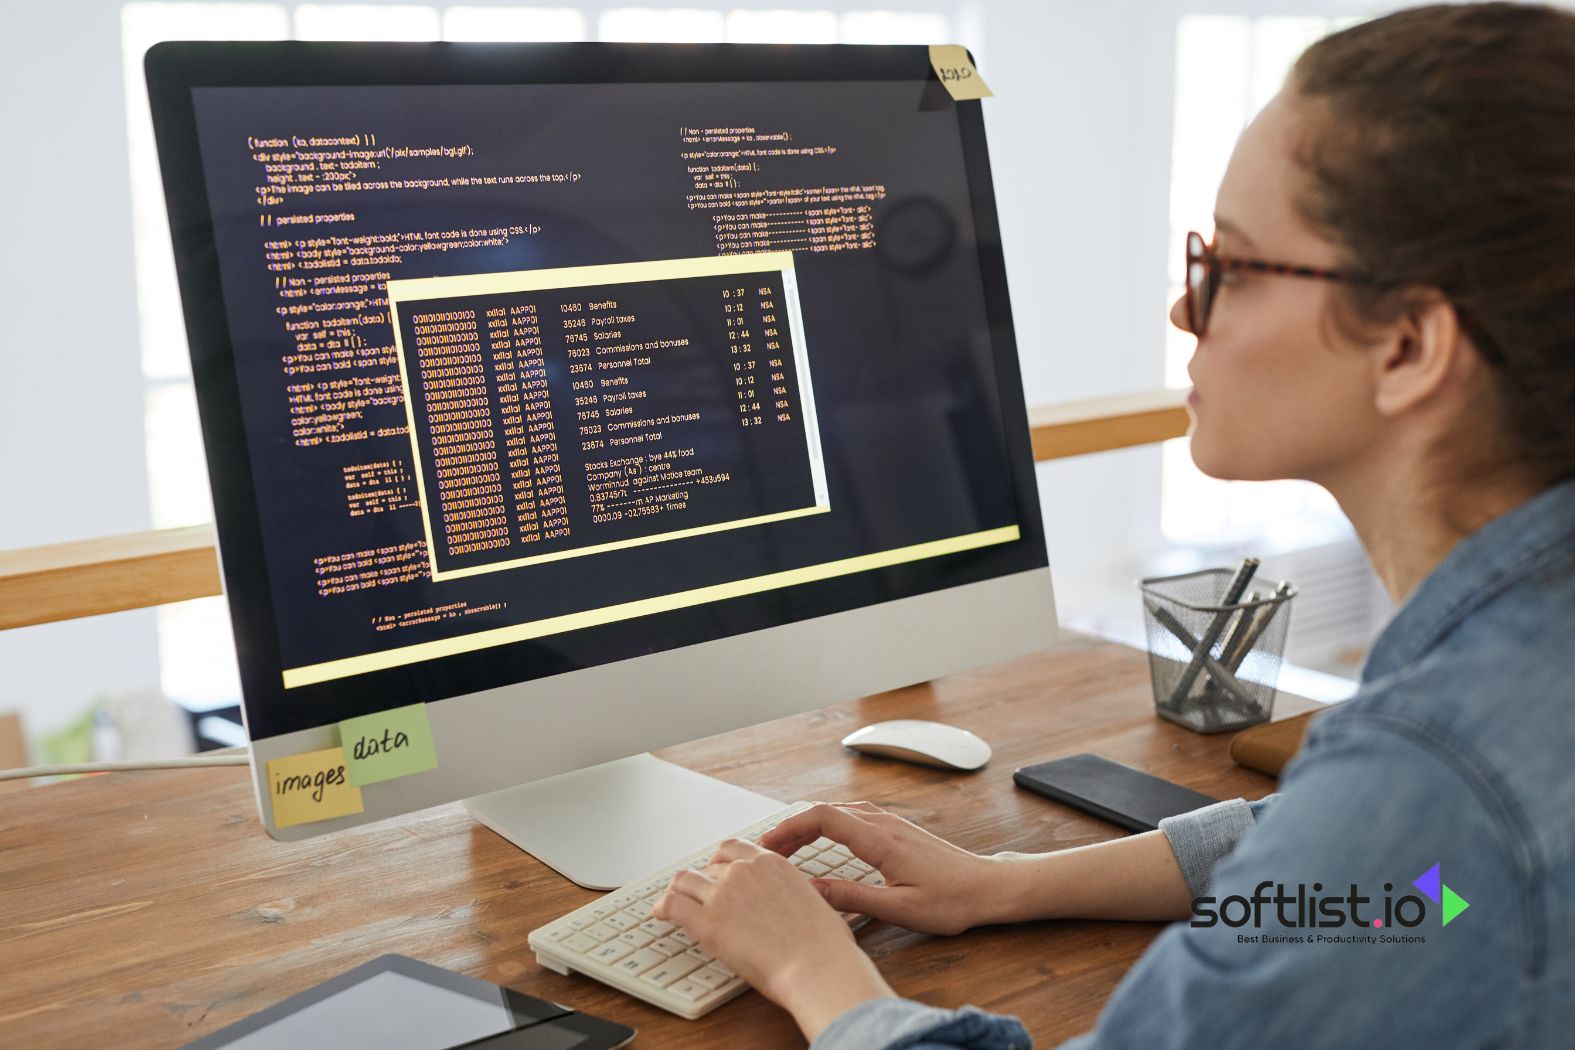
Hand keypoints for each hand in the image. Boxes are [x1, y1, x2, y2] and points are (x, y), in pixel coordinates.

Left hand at [653, 838, 893, 1040]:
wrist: (818, 966)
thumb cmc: (825, 945)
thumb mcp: (813, 901)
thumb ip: (791, 894)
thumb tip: (787, 905)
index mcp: (772, 863)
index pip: (732, 849)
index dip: (719, 862)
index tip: (715, 872)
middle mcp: (744, 871)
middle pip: (708, 867)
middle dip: (702, 882)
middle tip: (697, 896)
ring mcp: (723, 894)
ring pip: (685, 881)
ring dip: (678, 891)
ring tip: (672, 903)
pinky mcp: (708, 922)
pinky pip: (672, 905)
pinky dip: (662, 907)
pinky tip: (660, 914)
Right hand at [759, 801, 1009, 934]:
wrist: (987, 887)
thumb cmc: (951, 901)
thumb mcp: (899, 909)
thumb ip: (852, 898)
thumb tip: (811, 891)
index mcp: (881, 840)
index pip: (823, 818)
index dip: (790, 827)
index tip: (767, 845)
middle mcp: (884, 823)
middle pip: (825, 810)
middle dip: (791, 827)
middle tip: (767, 851)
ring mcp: (890, 823)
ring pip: (838, 811)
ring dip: (808, 825)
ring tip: (786, 848)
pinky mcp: (895, 829)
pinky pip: (851, 817)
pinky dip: (826, 825)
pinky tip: (819, 842)